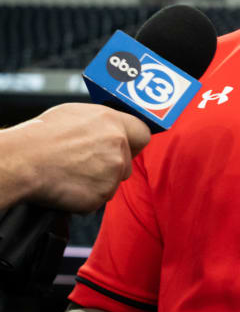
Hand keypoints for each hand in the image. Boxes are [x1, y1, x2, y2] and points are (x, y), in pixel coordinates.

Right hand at [0, 103, 150, 211]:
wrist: (24, 161)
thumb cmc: (43, 135)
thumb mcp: (76, 114)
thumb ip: (102, 123)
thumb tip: (110, 127)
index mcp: (113, 122)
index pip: (143, 133)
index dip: (134, 141)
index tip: (127, 146)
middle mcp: (118, 145)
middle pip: (127, 161)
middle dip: (112, 165)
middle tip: (87, 163)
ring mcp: (112, 171)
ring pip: (114, 181)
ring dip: (99, 181)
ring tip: (72, 172)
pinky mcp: (102, 194)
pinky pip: (99, 197)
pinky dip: (87, 196)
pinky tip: (69, 184)